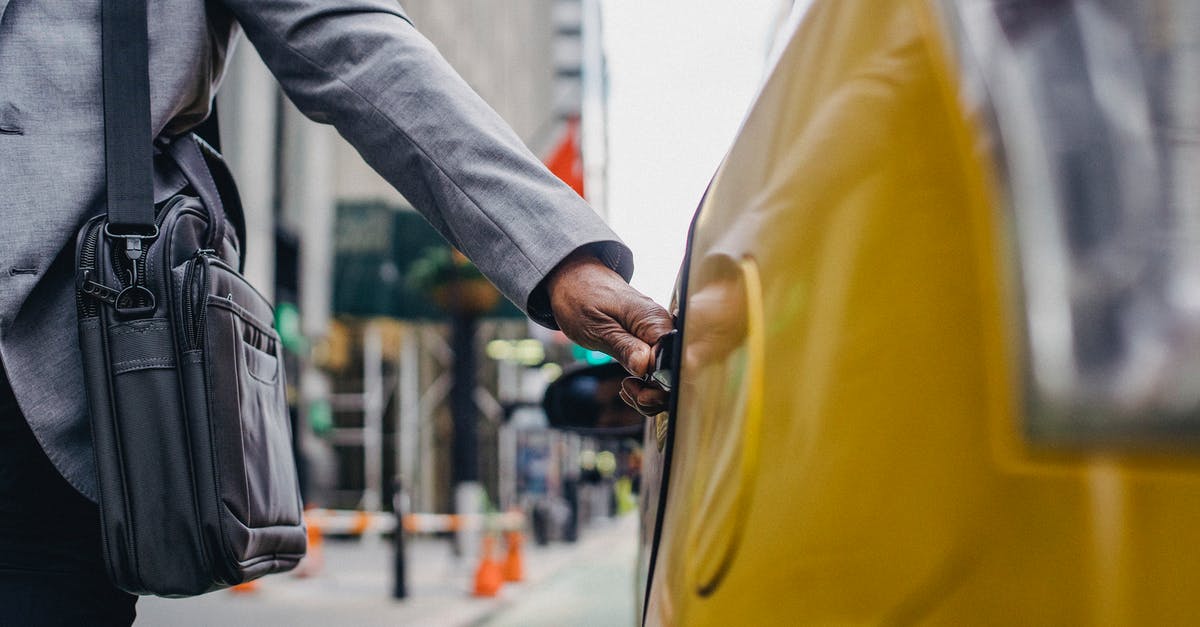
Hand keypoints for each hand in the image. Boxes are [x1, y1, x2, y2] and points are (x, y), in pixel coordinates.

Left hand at [546, 249, 673, 415]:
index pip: (673, 361)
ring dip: (650, 393)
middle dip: (654, 394)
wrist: (574, 277)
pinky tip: (629, 383)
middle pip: (676, 373)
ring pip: (668, 375)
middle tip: (627, 390)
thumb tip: (646, 367)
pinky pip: (658, 368)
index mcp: (653, 321)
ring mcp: (658, 335)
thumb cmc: (580, 297)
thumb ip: (623, 347)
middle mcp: (662, 327)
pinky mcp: (651, 341)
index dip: (657, 384)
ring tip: (626, 388)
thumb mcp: (595, 327)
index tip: (631, 387)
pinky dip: (647, 384)